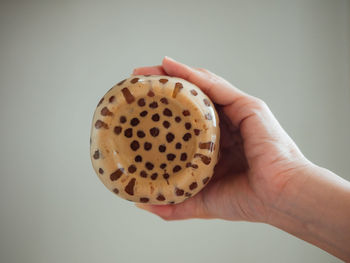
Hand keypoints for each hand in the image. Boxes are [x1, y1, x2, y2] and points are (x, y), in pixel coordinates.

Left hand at [133, 56, 310, 221]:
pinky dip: (191, 74)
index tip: (139, 108)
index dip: (163, 112)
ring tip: (147, 71)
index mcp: (216, 144)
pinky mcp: (247, 105)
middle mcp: (226, 124)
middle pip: (191, 99)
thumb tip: (143, 203)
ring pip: (200, 86)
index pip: (185, 120)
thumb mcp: (201, 200)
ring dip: (174, 75)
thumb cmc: (247, 200)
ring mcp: (236, 113)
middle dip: (165, 89)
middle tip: (138, 83)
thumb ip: (174, 202)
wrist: (280, 198)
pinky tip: (170, 67)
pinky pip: (214, 85)